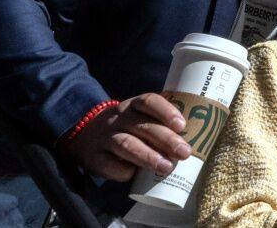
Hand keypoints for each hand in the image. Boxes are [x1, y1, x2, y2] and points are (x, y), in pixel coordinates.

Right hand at [65, 94, 190, 181]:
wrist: (84, 135)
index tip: (182, 125)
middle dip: (166, 139)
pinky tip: (134, 175)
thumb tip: (192, 141)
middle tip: (184, 153)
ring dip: (148, 156)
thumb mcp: (138, 117)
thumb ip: (158, 124)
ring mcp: (105, 137)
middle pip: (143, 126)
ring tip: (166, 167)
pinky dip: (123, 171)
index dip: (166, 111)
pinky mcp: (94, 157)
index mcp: (133, 105)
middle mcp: (118, 118)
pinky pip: (110, 165)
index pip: (149, 101)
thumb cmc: (126, 127)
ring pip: (127, 144)